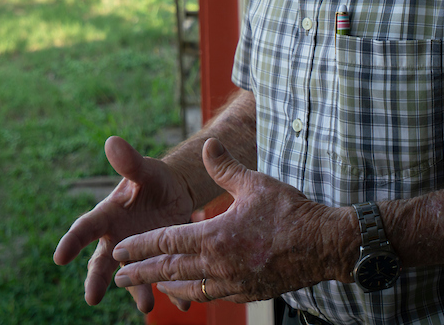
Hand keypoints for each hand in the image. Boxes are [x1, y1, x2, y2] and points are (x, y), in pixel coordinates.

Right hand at [53, 135, 195, 311]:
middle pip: (102, 262)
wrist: (174, 193)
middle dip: (97, 280)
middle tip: (93, 298)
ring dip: (138, 291)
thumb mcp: (144, 169)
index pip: (85, 228)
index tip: (59, 257)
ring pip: (133, 277)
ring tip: (147, 307)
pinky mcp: (158, 262)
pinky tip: (183, 306)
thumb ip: (129, 162)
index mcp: (107, 216)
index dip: (71, 242)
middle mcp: (117, 240)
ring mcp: (137, 254)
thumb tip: (112, 141)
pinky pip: (163, 279)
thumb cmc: (151, 179)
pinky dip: (173, 294)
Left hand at [111, 138, 352, 304]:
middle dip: (142, 272)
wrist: (324, 244)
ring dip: (166, 287)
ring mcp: (233, 283)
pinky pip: (213, 296)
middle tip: (119, 276)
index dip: (140, 247)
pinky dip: (195, 293)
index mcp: (216, 237)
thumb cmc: (291, 211)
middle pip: (170, 270)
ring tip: (151, 287)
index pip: (167, 242)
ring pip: (190, 288)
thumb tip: (207, 146)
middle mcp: (219, 265)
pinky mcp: (248, 292)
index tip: (119, 250)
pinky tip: (192, 290)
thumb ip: (226, 167)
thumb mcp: (255, 183)